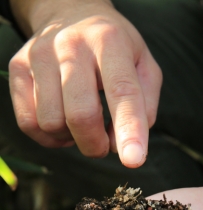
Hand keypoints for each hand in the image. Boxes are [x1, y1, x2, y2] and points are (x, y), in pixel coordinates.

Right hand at [9, 0, 161, 166]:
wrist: (70, 15)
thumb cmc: (113, 48)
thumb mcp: (143, 66)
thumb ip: (144, 105)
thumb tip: (120, 145)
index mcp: (109, 41)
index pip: (122, 92)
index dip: (129, 129)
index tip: (134, 160)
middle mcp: (70, 45)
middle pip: (80, 115)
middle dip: (96, 144)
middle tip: (104, 145)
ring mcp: (38, 56)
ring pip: (51, 124)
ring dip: (72, 138)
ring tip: (82, 123)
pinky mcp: (18, 70)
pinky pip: (29, 123)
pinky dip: (49, 136)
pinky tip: (63, 122)